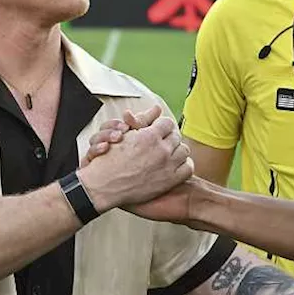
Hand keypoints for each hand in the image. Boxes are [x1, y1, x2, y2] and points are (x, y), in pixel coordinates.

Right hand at [77, 106, 192, 209]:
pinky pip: (188, 168)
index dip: (162, 127)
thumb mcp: (125, 135)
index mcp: (150, 136)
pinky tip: (174, 166)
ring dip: (176, 151)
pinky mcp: (170, 181)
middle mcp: (161, 150)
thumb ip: (143, 120)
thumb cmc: (109, 161)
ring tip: (167, 155)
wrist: (104, 186)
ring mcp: (167, 166)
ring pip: (184, 150)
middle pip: (177, 136)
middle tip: (160, 144)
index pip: (167, 123)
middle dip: (169, 138)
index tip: (158, 132)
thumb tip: (156, 108)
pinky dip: (183, 165)